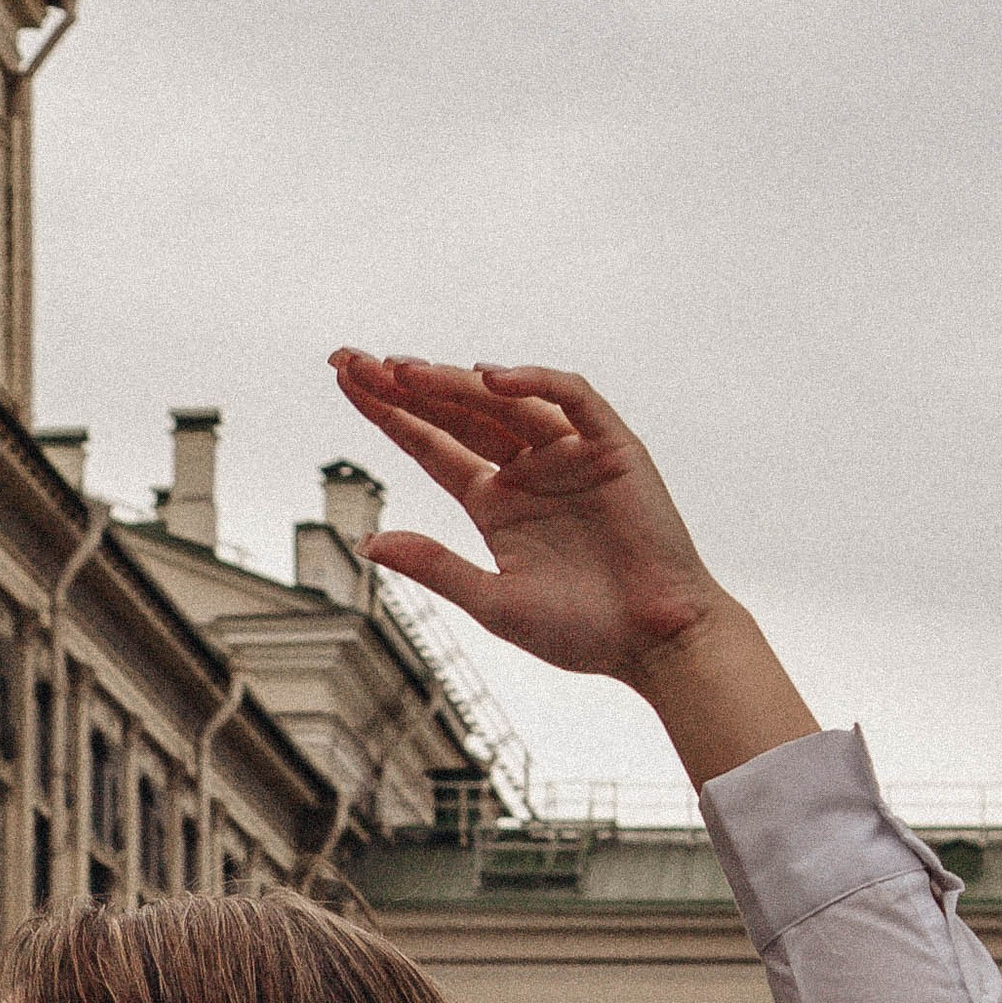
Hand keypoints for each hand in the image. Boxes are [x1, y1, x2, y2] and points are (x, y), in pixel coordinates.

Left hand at [327, 351, 817, 783]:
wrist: (656, 642)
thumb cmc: (582, 631)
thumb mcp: (495, 602)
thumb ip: (436, 568)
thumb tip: (369, 542)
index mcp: (494, 503)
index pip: (431, 444)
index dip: (388, 411)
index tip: (345, 378)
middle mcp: (527, 469)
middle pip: (456, 412)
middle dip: (404, 384)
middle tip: (351, 359)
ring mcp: (568, 454)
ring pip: (504, 401)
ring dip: (455, 382)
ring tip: (404, 370)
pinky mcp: (612, 447)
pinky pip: (572, 400)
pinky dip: (537, 382)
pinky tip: (492, 377)